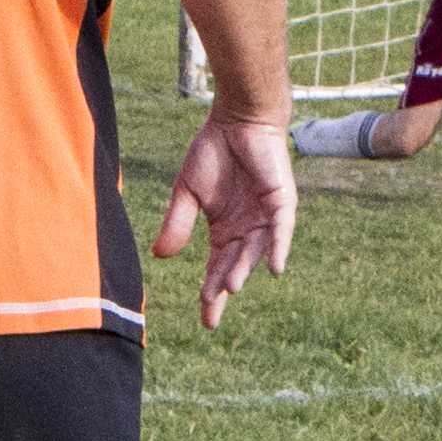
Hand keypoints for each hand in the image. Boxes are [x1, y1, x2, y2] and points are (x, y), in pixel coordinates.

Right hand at [153, 115, 295, 327]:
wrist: (236, 120)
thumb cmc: (213, 152)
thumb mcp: (186, 192)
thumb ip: (177, 223)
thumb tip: (160, 256)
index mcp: (226, 229)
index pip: (218, 267)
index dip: (212, 292)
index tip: (206, 320)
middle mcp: (248, 229)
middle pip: (236, 266)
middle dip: (222, 287)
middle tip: (211, 311)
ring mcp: (266, 217)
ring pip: (256, 251)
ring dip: (244, 269)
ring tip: (228, 287)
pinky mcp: (281, 201)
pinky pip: (281, 229)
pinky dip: (279, 248)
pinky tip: (274, 268)